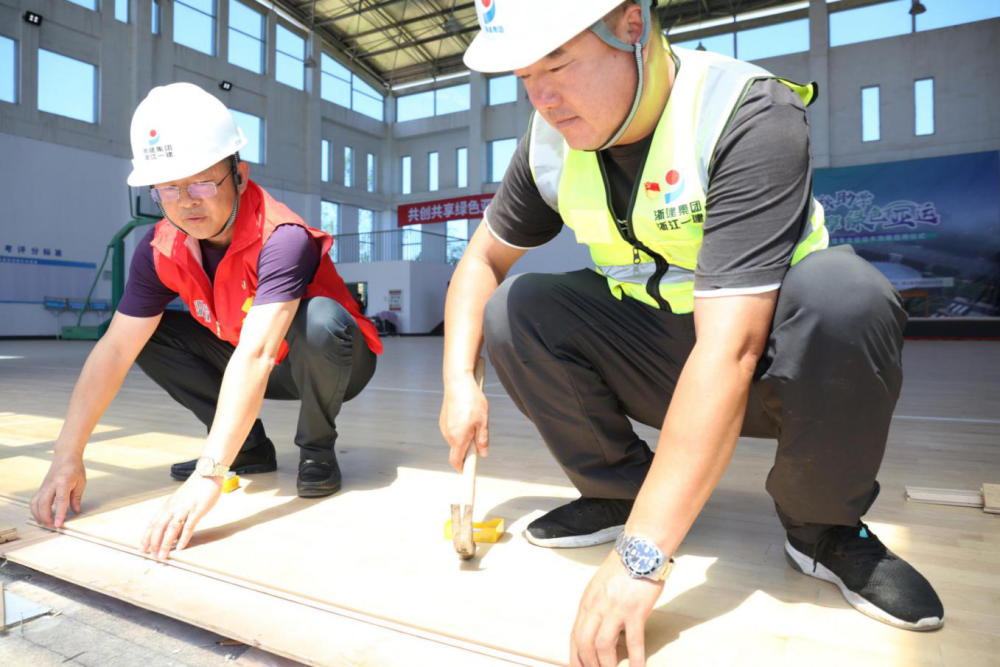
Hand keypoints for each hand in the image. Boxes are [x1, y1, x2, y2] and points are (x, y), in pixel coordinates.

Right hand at [31, 455, 86, 527]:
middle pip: (44, 503)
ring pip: (35, 503)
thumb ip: (77, 498)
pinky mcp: (41, 488)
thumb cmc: (75, 469)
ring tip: (47, 524)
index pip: (60, 500)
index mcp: (63, 482)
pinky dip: (35, 511)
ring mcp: (44, 486)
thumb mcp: (81, 482)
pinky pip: (34, 501)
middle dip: (46, 517)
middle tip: (54, 526)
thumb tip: (75, 512)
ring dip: (39, 516)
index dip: (59, 513)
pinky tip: (41, 517)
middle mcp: (51, 484)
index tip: (59, 524)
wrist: (65, 456)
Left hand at [141, 474, 221, 559]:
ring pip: (171, 528)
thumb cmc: (195, 488)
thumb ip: (177, 515)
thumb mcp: (181, 501)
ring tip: (162, 555)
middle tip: (152, 556)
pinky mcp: (197, 509)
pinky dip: (184, 537)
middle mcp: (173, 507)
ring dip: (165, 543)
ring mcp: (185, 508)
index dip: (147, 537)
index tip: (142, 548)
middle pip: (159, 527)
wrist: (207, 473)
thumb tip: (175, 532)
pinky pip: (189, 525)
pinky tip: (180, 547)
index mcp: (168, 506)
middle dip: (153, 543)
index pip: (153, 523)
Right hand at [440, 373, 489, 471]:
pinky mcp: (443, 419)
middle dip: (469, 447)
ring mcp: (444, 427)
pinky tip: (467, 413)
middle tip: (480, 433)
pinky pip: (453, 430)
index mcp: (458, 438)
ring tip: (474, 418)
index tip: (468, 473)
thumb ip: (483, 440)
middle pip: (458, 450)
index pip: (456, 462)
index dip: (462, 469)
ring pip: (456, 439)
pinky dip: (460, 428)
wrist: (457, 382)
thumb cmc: (472, 401)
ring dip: (465, 436)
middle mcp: (448, 435)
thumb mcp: (483, 421)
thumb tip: (483, 454)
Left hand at [570, 550, 664, 666]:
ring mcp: (615, 609)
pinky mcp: (635, 610)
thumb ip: (596, 607)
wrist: (640, 549)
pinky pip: (634, 641)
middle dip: (588, 664)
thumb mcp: (600, 586)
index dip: (575, 656)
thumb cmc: (624, 568)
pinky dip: (636, 659)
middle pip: (584, 642)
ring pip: (603, 645)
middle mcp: (596, 606)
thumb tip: (597, 629)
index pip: (575, 635)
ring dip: (606, 665)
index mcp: (587, 602)